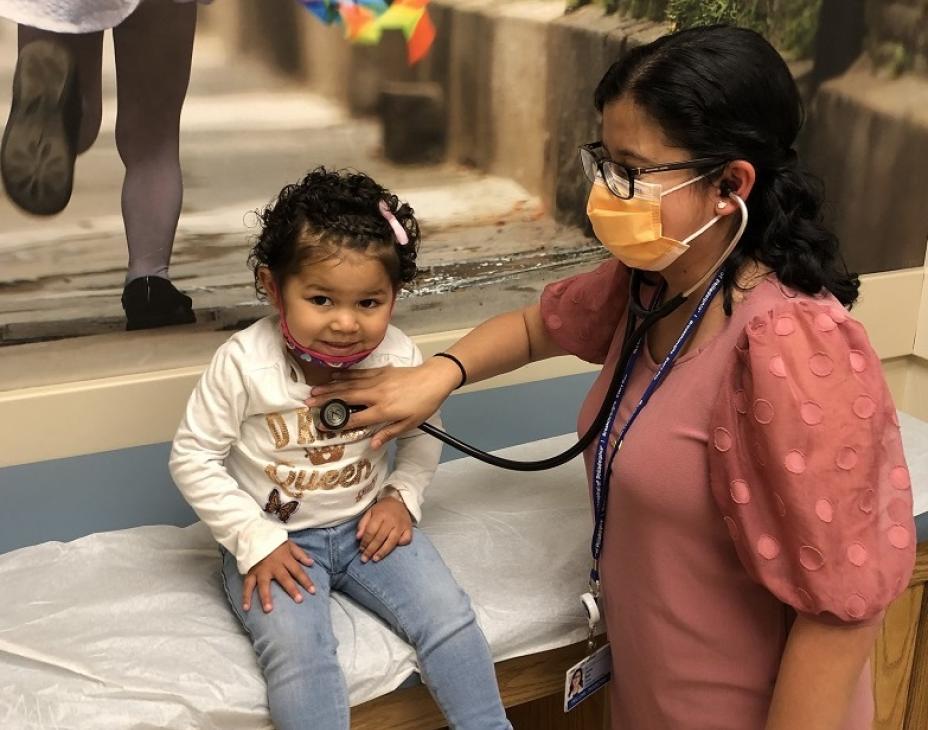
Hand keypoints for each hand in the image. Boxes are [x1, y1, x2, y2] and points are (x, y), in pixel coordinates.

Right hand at [242, 540, 314, 612]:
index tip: (313, 591)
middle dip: (292, 589)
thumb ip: (300, 554)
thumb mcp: (289, 544)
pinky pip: (247, 586)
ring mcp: (261, 570)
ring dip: (266, 597)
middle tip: (299, 600)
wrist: (255, 535)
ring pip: (263, 585)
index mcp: (285, 558)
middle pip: (284, 578)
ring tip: (269, 609)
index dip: (306, 581)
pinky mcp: (250, 573)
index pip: (298, 571)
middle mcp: (274, 566)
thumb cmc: (274, 542)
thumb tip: (311, 563)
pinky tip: (246, 608)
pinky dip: (245, 597)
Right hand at [305, 359, 459, 447]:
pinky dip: (344, 375)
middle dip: (326, 400)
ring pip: (349, 383)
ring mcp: (377, 381)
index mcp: (384, 410)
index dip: (338, 423)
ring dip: (330, 386)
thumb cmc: (423, 404)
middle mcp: (377, 394)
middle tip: (308, 402)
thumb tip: (372, 445)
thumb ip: (389, 433)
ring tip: (314, 390)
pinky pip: (358, 374)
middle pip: (346, 398)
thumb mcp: (409, 424)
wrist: (434, 379)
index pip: (356, 419)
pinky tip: (333, 376)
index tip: (322, 426)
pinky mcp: (380, 371)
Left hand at [356, 494, 412, 562]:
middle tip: (365, 559)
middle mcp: (391, 520)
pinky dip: (400, 545)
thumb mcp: (370, 512)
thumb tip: (358, 538)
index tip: (361, 550)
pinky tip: (393, 550)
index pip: (371, 531)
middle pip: (380, 538)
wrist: (399, 501)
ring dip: (383, 552)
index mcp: (380, 514)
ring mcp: (401, 525)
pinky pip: (406, 540)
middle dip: (371, 550)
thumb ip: (363, 524)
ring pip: (392, 541)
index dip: (365, 542)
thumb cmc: (382, 509)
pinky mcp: (409, 528)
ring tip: (375, 559)